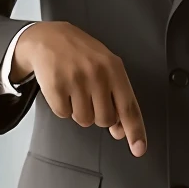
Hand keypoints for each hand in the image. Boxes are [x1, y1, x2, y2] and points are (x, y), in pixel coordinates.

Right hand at [13, 21, 145, 156]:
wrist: (49, 38)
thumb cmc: (81, 54)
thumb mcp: (106, 67)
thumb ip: (117, 97)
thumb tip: (120, 129)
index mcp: (114, 69)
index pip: (129, 107)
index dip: (135, 131)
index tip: (139, 149)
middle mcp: (97, 75)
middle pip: (105, 119)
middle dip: (99, 114)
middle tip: (91, 96)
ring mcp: (76, 81)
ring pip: (84, 120)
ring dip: (80, 111)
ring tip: (76, 90)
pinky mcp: (56, 87)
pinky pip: (64, 114)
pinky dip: (63, 107)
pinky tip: (63, 89)